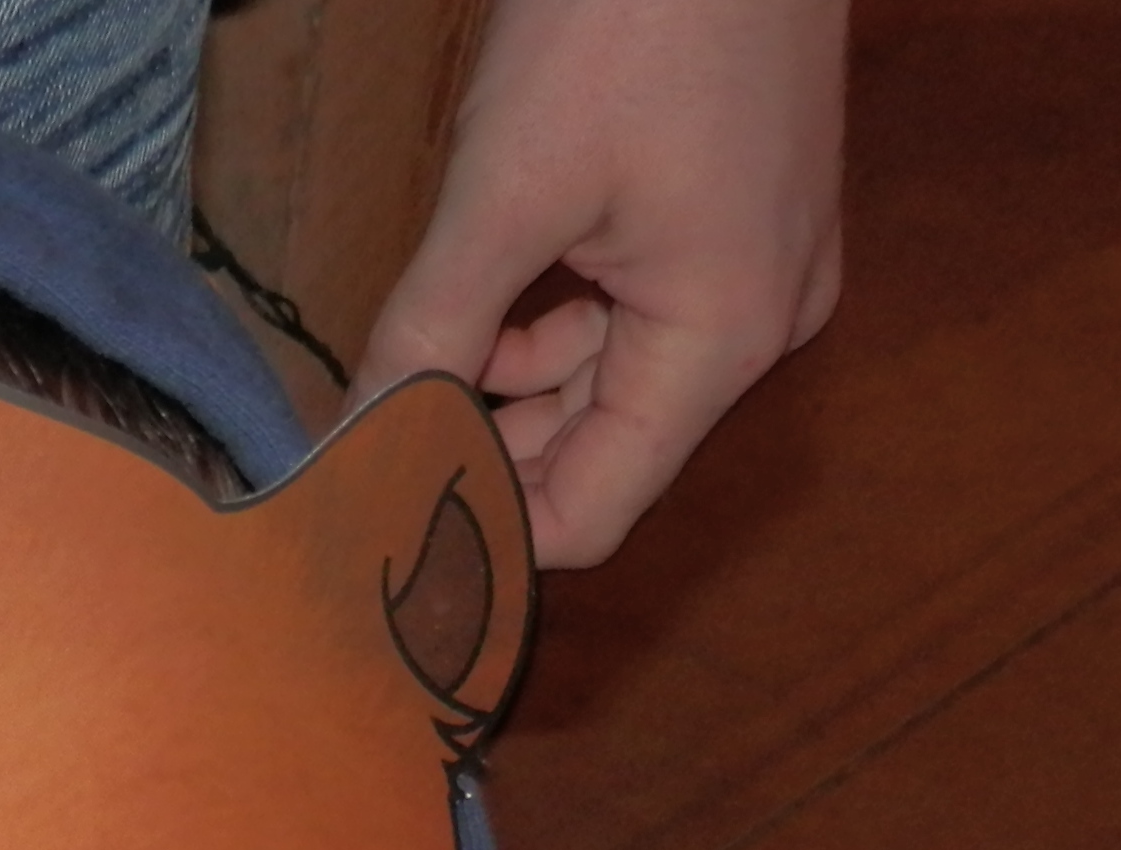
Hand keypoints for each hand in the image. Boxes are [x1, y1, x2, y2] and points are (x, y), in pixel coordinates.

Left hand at [359, 0, 846, 568]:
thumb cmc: (633, 18)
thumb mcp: (507, 189)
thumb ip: (433, 329)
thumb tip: (360, 437)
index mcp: (723, 341)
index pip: (593, 513)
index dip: (485, 527)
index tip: (380, 515)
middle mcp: (760, 323)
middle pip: (602, 451)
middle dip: (486, 453)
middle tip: (365, 456)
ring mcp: (758, 265)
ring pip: (610, 379)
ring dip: (506, 386)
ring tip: (405, 371)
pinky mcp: (735, 213)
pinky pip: (633, 311)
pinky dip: (550, 323)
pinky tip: (472, 308)